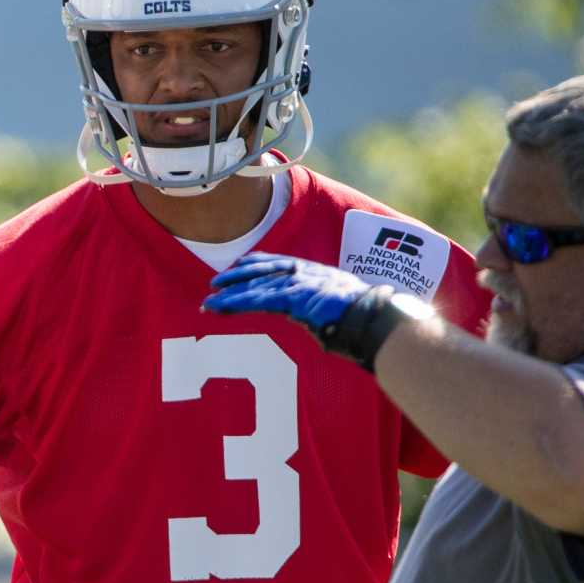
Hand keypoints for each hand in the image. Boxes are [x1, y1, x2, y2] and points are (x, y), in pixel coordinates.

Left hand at [203, 252, 369, 340]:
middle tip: (214, 284)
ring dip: (229, 296)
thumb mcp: (339, 304)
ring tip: (208, 304)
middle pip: (262, 272)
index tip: (238, 266)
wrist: (375, 318)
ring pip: (256, 287)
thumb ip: (322, 307)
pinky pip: (259, 299)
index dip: (256, 264)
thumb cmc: (362, 317)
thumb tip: (317, 319)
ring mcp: (300, 284)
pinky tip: (220, 307)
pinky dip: (237, 303)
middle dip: (236, 278)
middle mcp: (304, 273)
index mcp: (314, 272)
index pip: (279, 263)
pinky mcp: (295, 297)